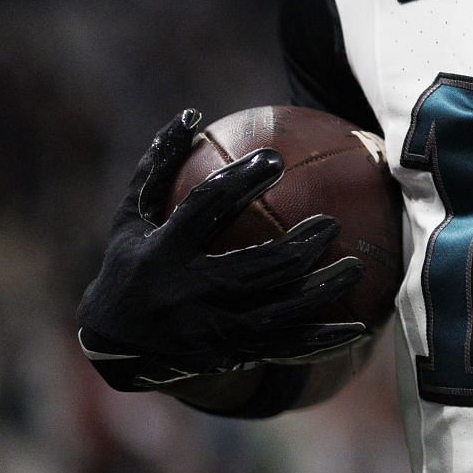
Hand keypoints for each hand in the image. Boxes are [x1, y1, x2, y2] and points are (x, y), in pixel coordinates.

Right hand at [76, 109, 368, 390]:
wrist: (114, 347)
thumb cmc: (131, 263)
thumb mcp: (132, 217)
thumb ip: (159, 167)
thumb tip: (192, 115)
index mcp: (161, 253)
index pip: (203, 211)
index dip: (238, 182)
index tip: (274, 158)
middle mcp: (183, 296)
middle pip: (248, 271)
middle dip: (294, 248)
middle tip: (331, 224)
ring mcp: (206, 333)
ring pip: (273, 315)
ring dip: (318, 292)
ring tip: (355, 267)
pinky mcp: (226, 357)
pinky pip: (281, 349)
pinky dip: (320, 339)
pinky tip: (358, 327)